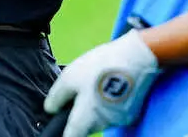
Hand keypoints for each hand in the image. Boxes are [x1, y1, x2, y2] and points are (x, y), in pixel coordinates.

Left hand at [45, 30, 159, 135]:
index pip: (71, 136)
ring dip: (94, 108)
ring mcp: (118, 120)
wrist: (137, 58)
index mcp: (86, 118)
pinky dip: (108, 103)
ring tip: (95, 84)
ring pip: (99, 119)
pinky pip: (112, 112)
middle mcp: (103, 124)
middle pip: (85, 126)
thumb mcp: (70, 77)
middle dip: (79, 115)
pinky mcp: (130, 113)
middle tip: (79, 92)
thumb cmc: (100, 67)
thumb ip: (57, 97)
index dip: (63, 131)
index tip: (60, 123)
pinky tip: (109, 84)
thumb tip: (50, 109)